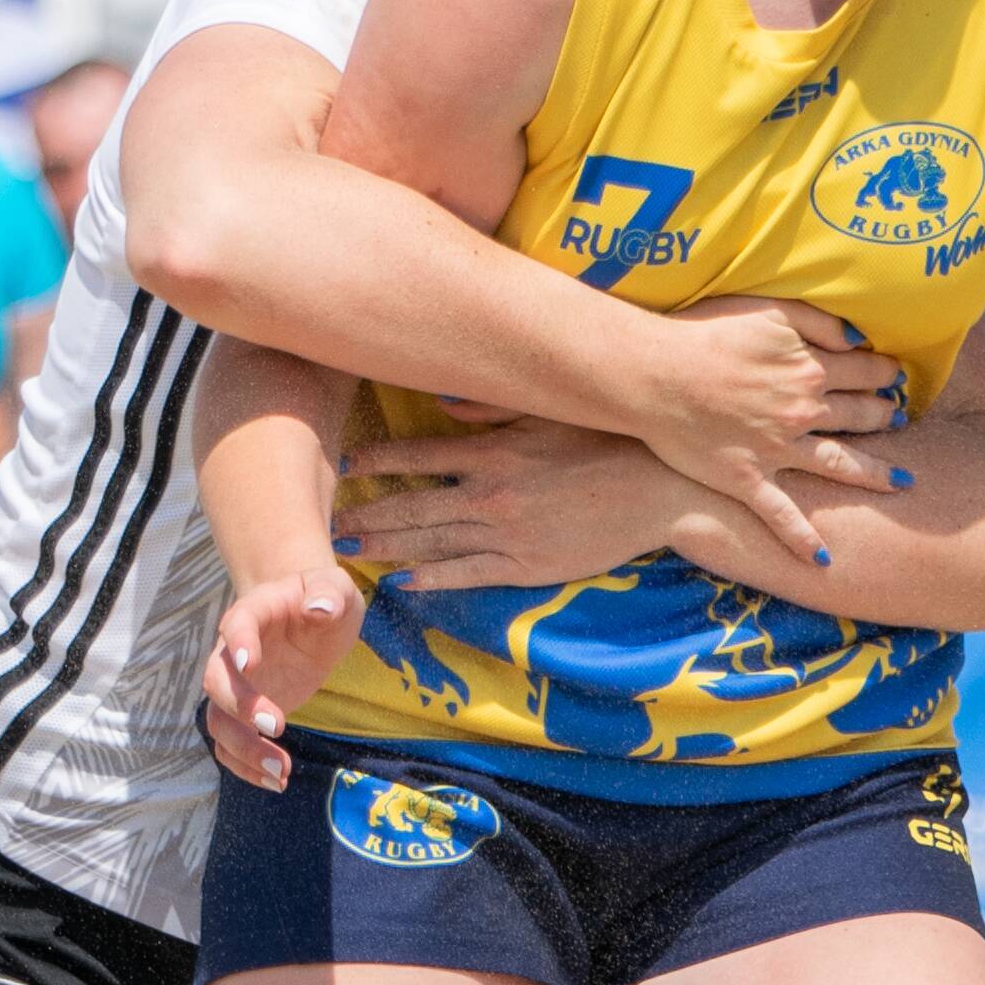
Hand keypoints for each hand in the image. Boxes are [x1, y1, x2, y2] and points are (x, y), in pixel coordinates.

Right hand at [201, 561, 362, 787]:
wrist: (308, 615)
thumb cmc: (322, 598)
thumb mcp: (335, 586)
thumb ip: (328, 592)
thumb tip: (319, 608)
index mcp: (254, 612)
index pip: (237, 623)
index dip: (239, 643)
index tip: (251, 664)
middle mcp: (233, 652)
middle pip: (217, 681)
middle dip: (241, 707)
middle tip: (278, 725)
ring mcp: (237, 686)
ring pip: (219, 721)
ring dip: (243, 749)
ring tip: (280, 772)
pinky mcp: (246, 714)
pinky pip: (230, 745)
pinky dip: (246, 766)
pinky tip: (277, 782)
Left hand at [339, 414, 726, 591]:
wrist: (659, 493)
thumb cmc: (607, 443)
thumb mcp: (549, 412)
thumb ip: (491, 407)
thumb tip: (439, 402)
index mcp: (493, 451)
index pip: (418, 454)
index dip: (376, 461)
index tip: (342, 465)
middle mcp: (490, 494)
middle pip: (412, 505)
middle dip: (366, 514)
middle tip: (324, 522)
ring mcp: (506, 534)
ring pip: (431, 543)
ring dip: (386, 548)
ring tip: (347, 552)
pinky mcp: (526, 566)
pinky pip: (468, 574)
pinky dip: (432, 579)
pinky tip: (402, 582)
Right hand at [606, 293, 910, 568]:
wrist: (655, 374)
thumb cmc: (704, 333)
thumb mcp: (769, 308)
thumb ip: (819, 321)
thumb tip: (860, 340)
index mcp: (810, 370)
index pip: (864, 373)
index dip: (884, 375)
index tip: (896, 377)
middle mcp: (803, 413)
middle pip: (858, 417)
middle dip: (884, 416)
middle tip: (900, 418)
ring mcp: (778, 451)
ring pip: (838, 465)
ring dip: (873, 473)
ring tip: (900, 479)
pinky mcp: (748, 480)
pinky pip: (782, 516)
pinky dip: (803, 540)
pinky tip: (824, 561)